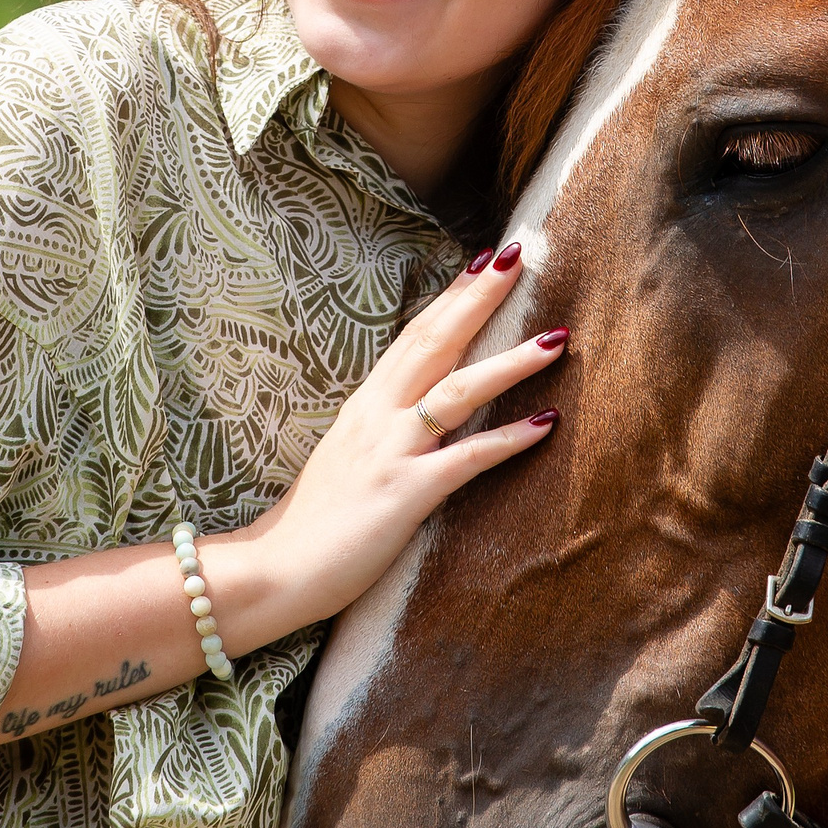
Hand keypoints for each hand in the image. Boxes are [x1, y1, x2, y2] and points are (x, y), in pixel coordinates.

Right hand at [210, 242, 565, 642]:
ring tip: (555, 338)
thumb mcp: (347, 459)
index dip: (451, 297)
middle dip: (479, 297)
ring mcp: (391, 453)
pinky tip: (546, 423)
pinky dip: (508, 439)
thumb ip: (381, 432)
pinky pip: (466, 459)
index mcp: (365, 406)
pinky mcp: (404, 494)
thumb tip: (415, 416)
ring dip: (510, 362)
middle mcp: (378, 417)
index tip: (484, 260)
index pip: (413, 336)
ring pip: (458, 392)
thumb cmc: (312, 524)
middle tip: (520, 256)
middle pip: (434, 341)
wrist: (272, 571)